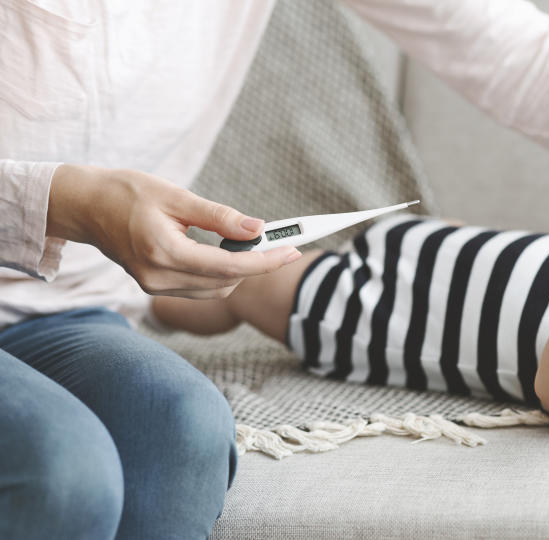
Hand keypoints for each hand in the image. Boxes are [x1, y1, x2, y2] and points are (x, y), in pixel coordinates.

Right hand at [47, 165, 301, 298]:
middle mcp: (159, 277)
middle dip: (257, 266)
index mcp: (163, 253)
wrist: (85, 206)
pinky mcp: (155, 286)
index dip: (266, 261)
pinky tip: (228, 253)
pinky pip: (200, 288)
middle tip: (281, 242)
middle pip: (226, 283)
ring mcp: (155, 286)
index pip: (229, 267)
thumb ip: (219, 216)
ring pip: (215, 290)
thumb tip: (258, 228)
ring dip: (240, 272)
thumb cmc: (126, 192)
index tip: (293, 250)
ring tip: (253, 245)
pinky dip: (220, 274)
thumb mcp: (176, 196)